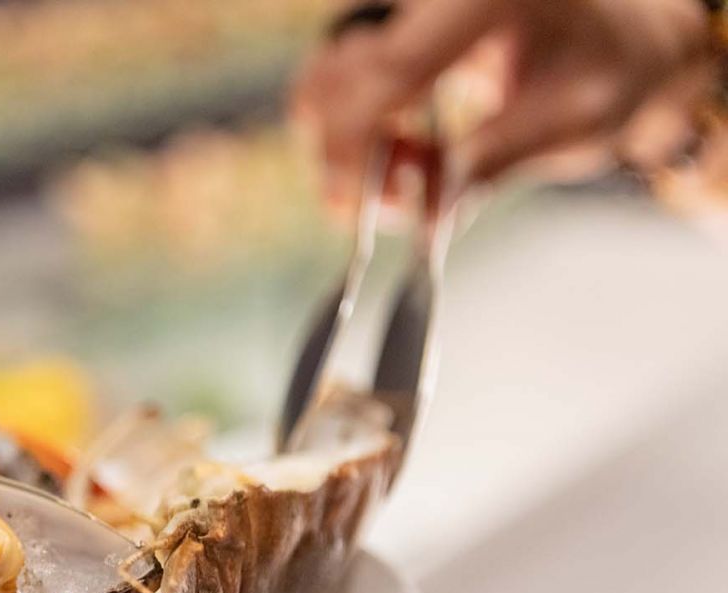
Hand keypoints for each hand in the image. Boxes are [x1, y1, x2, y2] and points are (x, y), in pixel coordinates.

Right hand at [292, 0, 713, 210]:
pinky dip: (351, 129)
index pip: (392, 70)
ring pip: (324, 79)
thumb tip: (422, 215)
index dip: (355, 142)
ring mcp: (407, 8)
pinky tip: (397, 152)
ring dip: (344, 145)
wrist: (623, 32)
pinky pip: (336, 81)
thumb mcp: (574, 123)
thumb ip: (492, 163)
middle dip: (346, 154)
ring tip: (408, 177)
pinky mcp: (393, 27)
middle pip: (340, 75)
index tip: (346, 205)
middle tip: (388, 207)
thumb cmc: (611, 69)